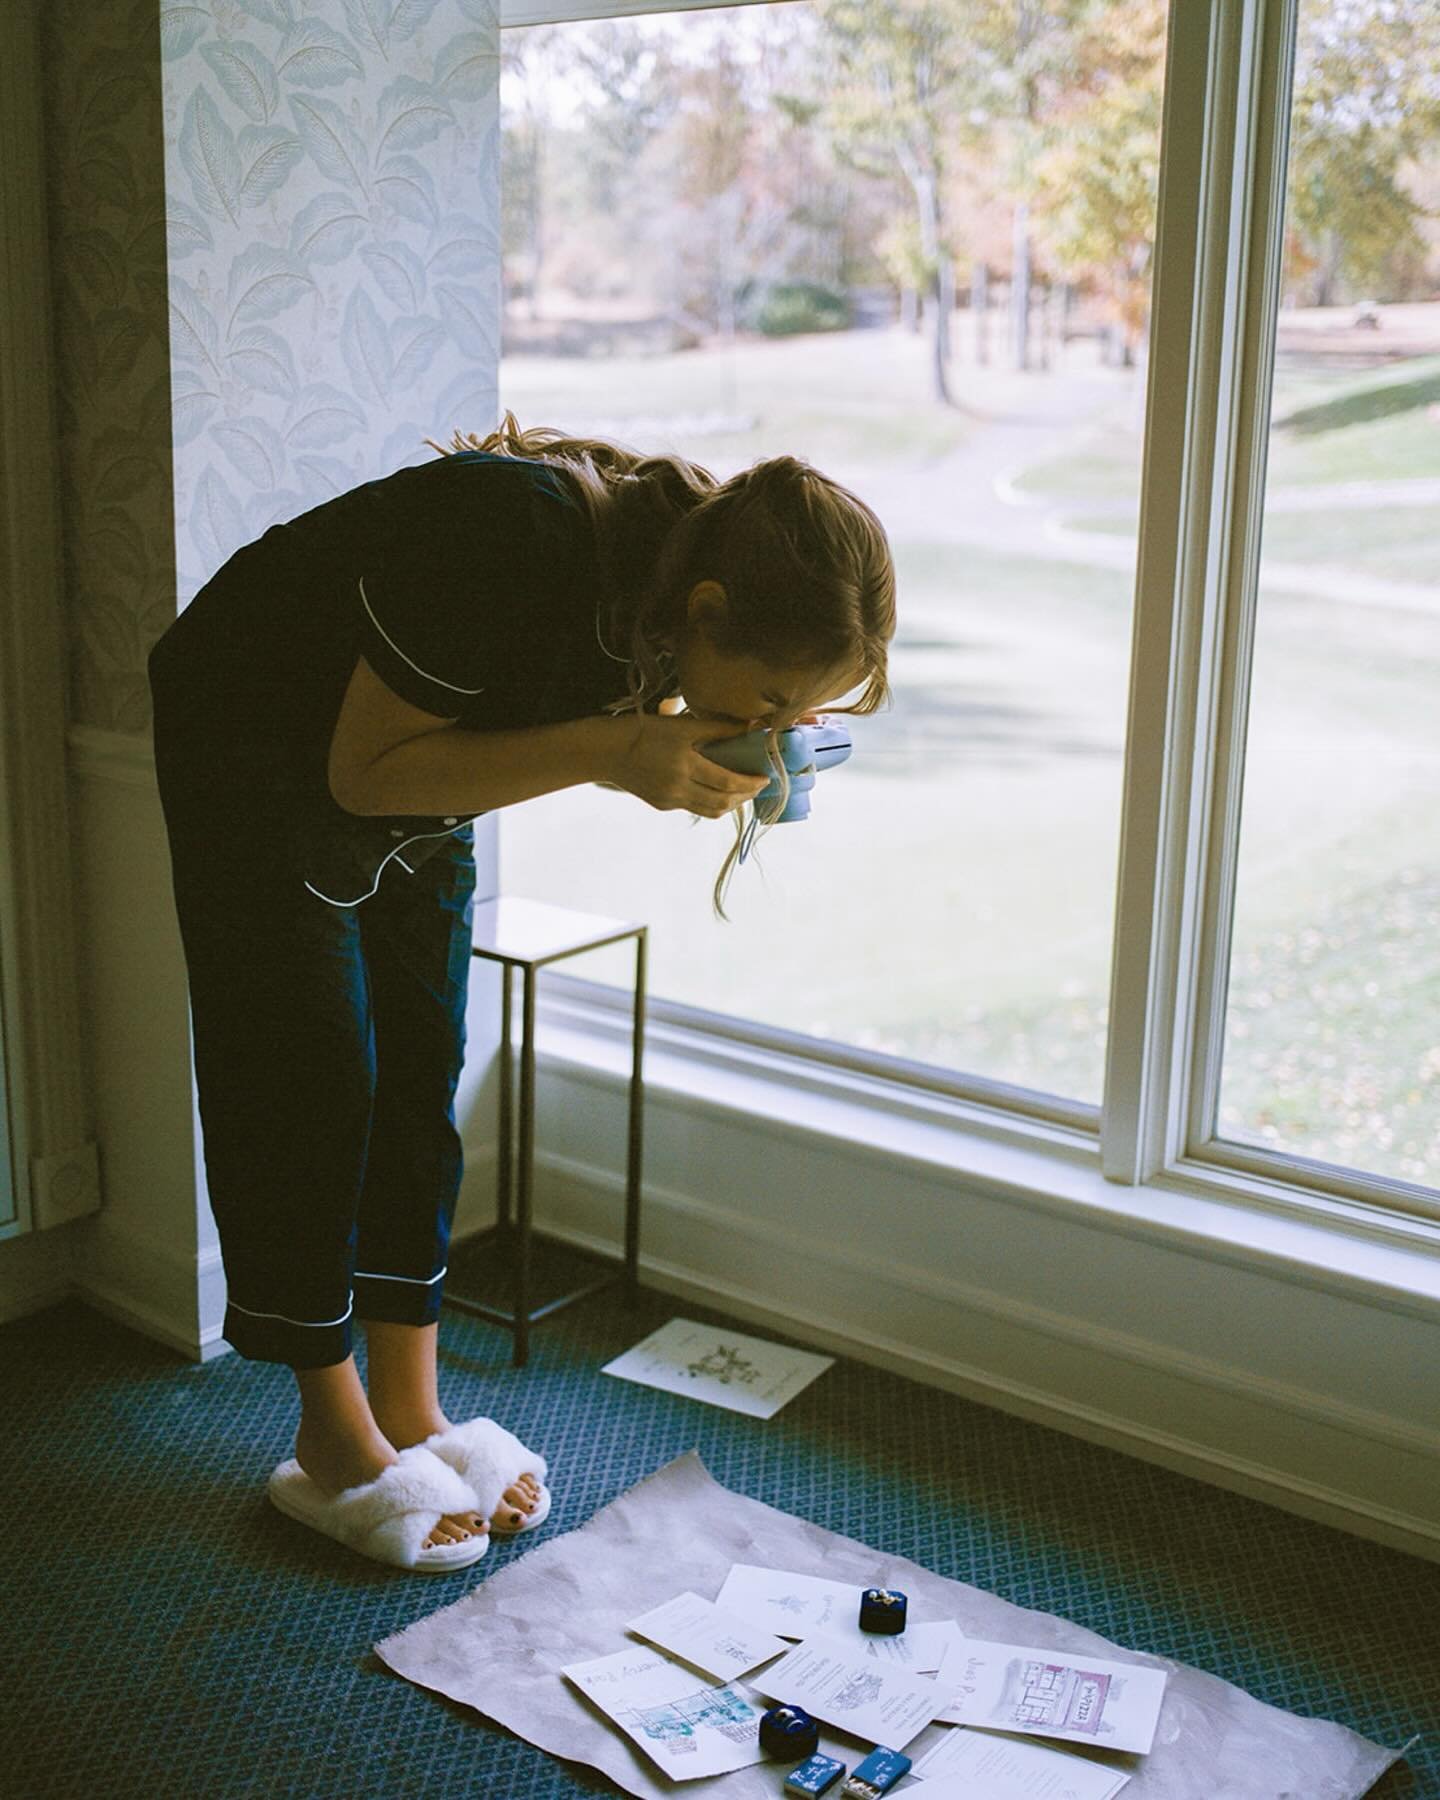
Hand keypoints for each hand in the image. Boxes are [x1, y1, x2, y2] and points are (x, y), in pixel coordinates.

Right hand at [606, 714, 770, 818]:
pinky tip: (714, 789)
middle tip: (757, 786)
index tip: (765, 777)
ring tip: (741, 792)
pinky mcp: (662, 805)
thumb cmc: (644, 731)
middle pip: (722, 803)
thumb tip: (749, 726)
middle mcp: (679, 789)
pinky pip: (693, 807)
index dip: (750, 783)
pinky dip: (709, 801)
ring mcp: (670, 800)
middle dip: (745, 796)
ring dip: (729, 804)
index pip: (728, 782)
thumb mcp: (680, 725)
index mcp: (685, 766)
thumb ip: (716, 728)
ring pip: (709, 811)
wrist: (607, 751)